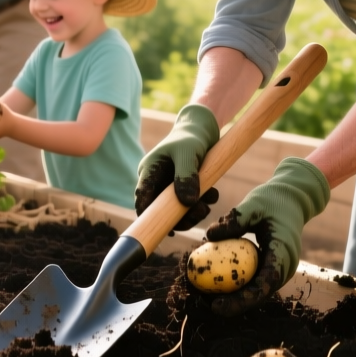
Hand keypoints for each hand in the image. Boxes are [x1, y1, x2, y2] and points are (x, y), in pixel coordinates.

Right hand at [136, 104, 220, 231]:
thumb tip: (187, 203)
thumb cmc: (191, 137)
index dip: (149, 216)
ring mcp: (170, 186)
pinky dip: (202, 203)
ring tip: (208, 205)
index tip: (165, 228)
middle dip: (180, 217)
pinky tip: (213, 195)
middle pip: (160, 209)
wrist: (203, 128)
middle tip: (201, 213)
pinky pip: (190, 204)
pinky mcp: (183, 187)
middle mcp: (157, 180)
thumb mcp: (188, 153)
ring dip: (193, 213)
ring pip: (176, 210)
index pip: (142, 197)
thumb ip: (186, 177)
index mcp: (149, 170)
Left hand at [200, 157, 329, 316]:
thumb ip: (234, 219)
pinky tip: (217, 284)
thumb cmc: (274, 199)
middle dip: (237, 304)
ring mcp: (279, 267)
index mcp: (284, 253)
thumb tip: (209, 235)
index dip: (244, 298)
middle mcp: (284, 266)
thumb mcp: (254, 204)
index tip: (220, 303)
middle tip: (211, 307)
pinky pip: (255, 279)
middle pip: (261, 293)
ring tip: (209, 299)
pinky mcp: (272, 265)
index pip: (265, 283)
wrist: (292, 197)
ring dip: (236, 296)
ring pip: (258, 289)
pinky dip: (238, 284)